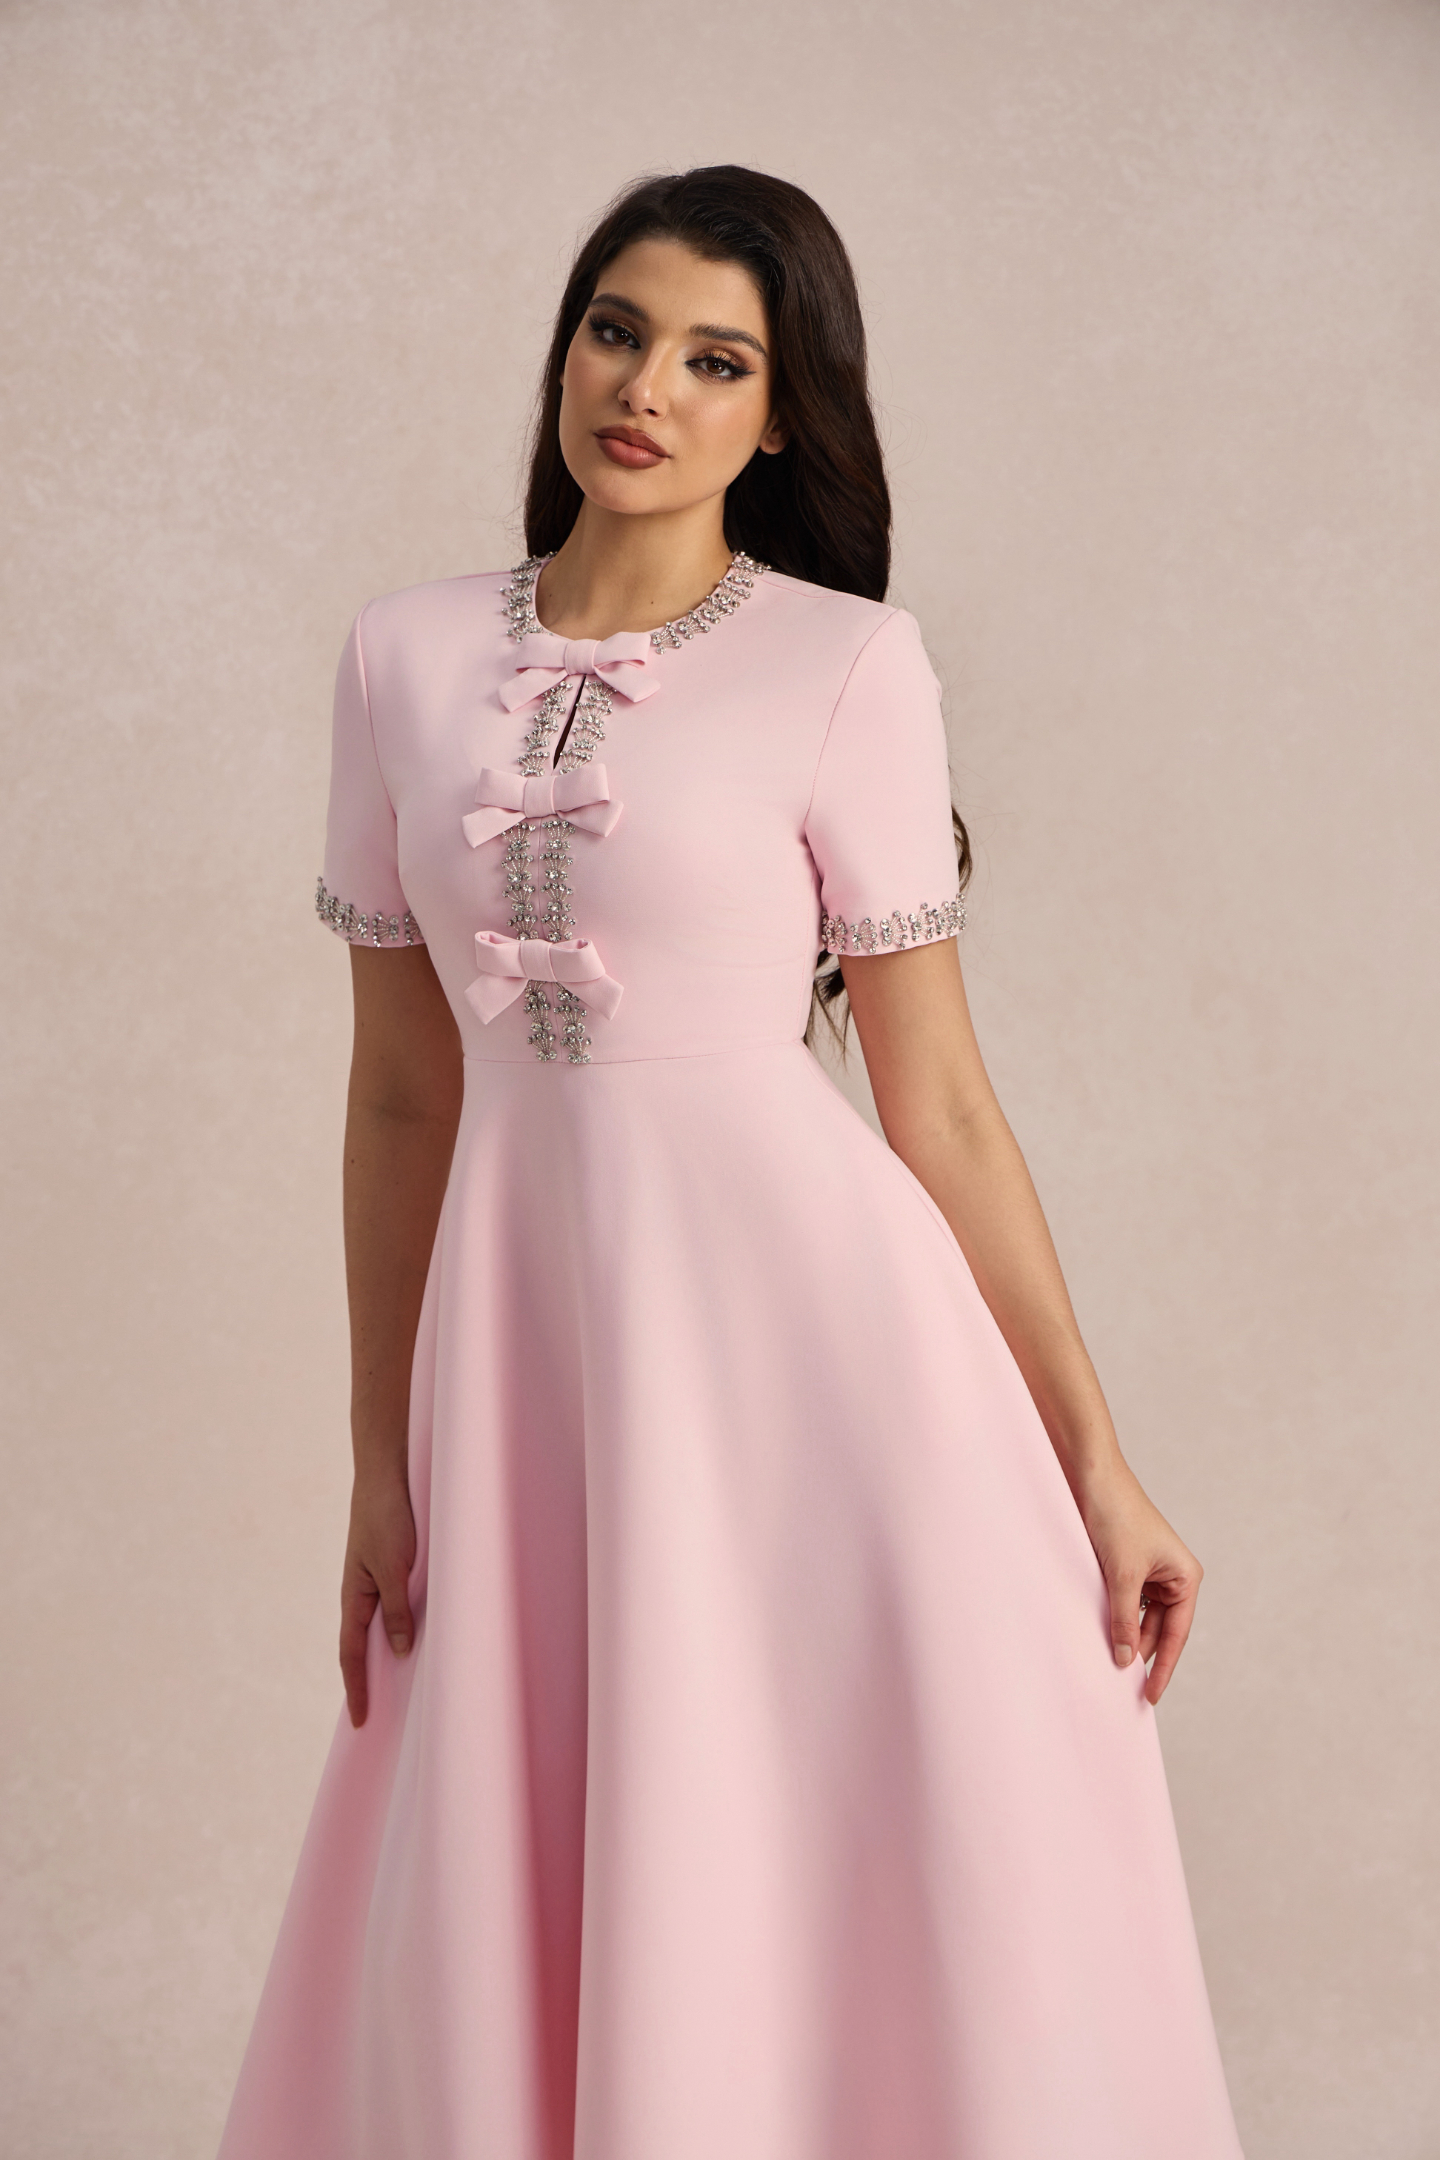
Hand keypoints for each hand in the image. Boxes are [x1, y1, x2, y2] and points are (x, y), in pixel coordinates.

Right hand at [339, 1470, 416, 1727]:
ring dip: (389, 1656)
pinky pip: (397, 1607)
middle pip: (364, 1647)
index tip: (360, 1722)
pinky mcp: (394, 1567)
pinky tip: (420, 1639)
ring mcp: (377, 1581)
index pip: (351, 1654)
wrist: (388, 1473)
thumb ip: (396, 1609)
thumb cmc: (387, 1517)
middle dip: (370, 1680)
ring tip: (404, 1689)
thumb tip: (398, 1652)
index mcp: (354, 1597)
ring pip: (382, 1628)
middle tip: (379, 1716)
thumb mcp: (393, 1567)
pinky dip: (404, 1629)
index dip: (357, 1688)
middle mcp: (363, 1593)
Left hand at [1077, 1460, 1202, 1704]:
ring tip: (1107, 1662)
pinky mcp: (1126, 1565)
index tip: (1150, 1696)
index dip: (1164, 1667)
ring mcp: (1149, 1571)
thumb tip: (1126, 1660)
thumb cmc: (1116, 1517)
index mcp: (1185, 1577)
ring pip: (1139, 1617)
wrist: (1091, 1476)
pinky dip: (1114, 1617)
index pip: (1177, 1634)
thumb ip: (1124, 1620)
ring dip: (1125, 1635)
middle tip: (1121, 1687)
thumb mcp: (1122, 1575)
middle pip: (1159, 1629)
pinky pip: (1124, 1601)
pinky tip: (1099, 1633)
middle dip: (1142, 1653)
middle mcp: (1172, 1576)